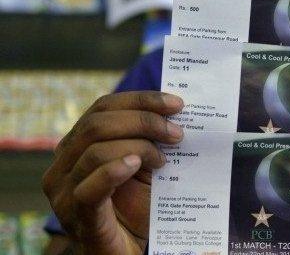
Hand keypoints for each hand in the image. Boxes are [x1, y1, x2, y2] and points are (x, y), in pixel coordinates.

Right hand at [42, 92, 184, 254]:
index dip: (140, 100)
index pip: (103, 108)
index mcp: (76, 146)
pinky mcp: (76, 215)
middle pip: (97, 124)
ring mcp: (64, 191)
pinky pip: (90, 188)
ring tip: (163, 159)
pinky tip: (136, 165)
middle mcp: (62, 164)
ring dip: (138, 147)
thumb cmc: (134, 209)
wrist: (123, 251)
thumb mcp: (142, 168)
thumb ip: (148, 141)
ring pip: (95, 150)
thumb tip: (175, 114)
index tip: (176, 104)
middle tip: (176, 132)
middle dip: (143, 120)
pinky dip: (114, 171)